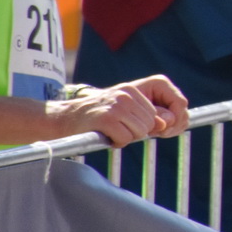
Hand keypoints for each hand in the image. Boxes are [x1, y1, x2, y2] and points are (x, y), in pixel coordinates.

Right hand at [49, 77, 188, 146]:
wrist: (63, 118)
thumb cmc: (98, 117)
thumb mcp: (126, 110)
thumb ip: (150, 115)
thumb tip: (169, 123)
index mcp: (136, 88)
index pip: (168, 106)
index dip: (167, 121)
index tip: (162, 129)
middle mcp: (127, 93)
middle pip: (153, 123)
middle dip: (140, 132)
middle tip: (122, 130)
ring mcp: (116, 105)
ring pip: (141, 131)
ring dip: (127, 137)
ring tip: (113, 131)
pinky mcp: (106, 118)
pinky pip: (126, 138)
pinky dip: (117, 142)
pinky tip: (106, 136)